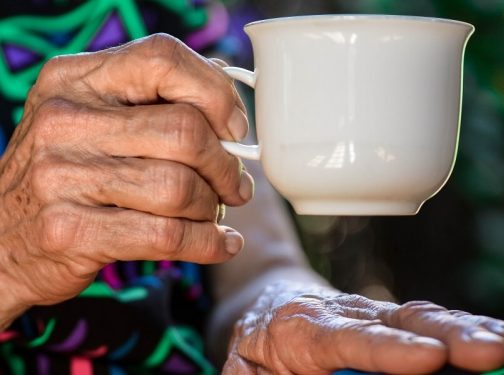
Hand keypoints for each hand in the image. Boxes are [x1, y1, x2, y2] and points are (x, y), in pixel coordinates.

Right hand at [0, 34, 252, 328]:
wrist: (0, 241)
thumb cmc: (66, 175)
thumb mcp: (90, 120)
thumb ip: (149, 101)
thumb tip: (226, 90)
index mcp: (74, 80)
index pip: (162, 58)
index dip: (215, 93)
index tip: (235, 128)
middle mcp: (64, 121)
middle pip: (184, 130)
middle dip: (226, 165)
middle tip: (235, 185)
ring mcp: (62, 177)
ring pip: (179, 187)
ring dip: (213, 206)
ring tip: (216, 213)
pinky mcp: (72, 231)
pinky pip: (167, 235)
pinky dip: (209, 243)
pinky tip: (221, 243)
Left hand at [224, 282, 503, 374]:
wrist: (268, 302)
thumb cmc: (255, 345)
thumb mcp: (246, 369)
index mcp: (304, 328)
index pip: (349, 339)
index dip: (389, 350)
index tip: (429, 359)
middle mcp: (348, 316)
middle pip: (401, 322)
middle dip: (450, 337)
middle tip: (494, 353)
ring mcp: (376, 316)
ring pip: (426, 317)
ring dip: (473, 331)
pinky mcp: (395, 322)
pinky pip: (435, 323)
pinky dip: (474, 330)